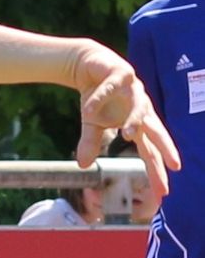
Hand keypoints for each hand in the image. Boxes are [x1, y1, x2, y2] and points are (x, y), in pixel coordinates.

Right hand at [72, 42, 179, 195]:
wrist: (89, 66)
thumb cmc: (96, 97)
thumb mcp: (91, 124)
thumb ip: (90, 143)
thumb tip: (82, 166)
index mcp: (137, 123)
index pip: (149, 151)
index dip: (156, 170)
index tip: (163, 192)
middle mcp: (141, 108)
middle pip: (156, 131)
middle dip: (166, 148)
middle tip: (175, 166)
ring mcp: (134, 90)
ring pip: (140, 106)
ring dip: (135, 121)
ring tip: (128, 136)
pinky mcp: (121, 72)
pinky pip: (110, 87)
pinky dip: (99, 98)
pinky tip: (88, 108)